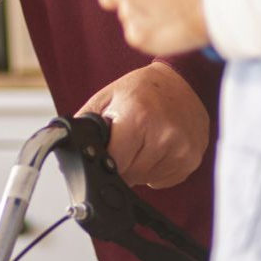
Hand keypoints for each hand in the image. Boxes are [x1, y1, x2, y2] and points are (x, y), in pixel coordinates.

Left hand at [76, 61, 209, 188]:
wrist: (183, 81)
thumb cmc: (143, 89)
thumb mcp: (107, 98)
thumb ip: (86, 124)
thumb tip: (67, 146)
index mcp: (138, 117)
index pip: (115, 163)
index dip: (107, 162)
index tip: (106, 154)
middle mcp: (163, 134)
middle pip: (131, 174)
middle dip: (123, 163)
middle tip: (127, 142)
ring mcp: (181, 148)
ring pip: (148, 179)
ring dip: (141, 167)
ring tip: (145, 141)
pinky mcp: (192, 158)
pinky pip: (165, 179)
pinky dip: (158, 168)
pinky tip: (160, 146)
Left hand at [98, 0, 212, 55]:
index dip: (121, 0)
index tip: (134, 6)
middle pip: (124, 9)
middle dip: (141, 11)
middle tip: (166, 12)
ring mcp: (129, 14)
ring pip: (134, 25)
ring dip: (149, 25)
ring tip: (176, 19)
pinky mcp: (138, 37)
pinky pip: (142, 40)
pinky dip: (155, 39)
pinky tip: (174, 30)